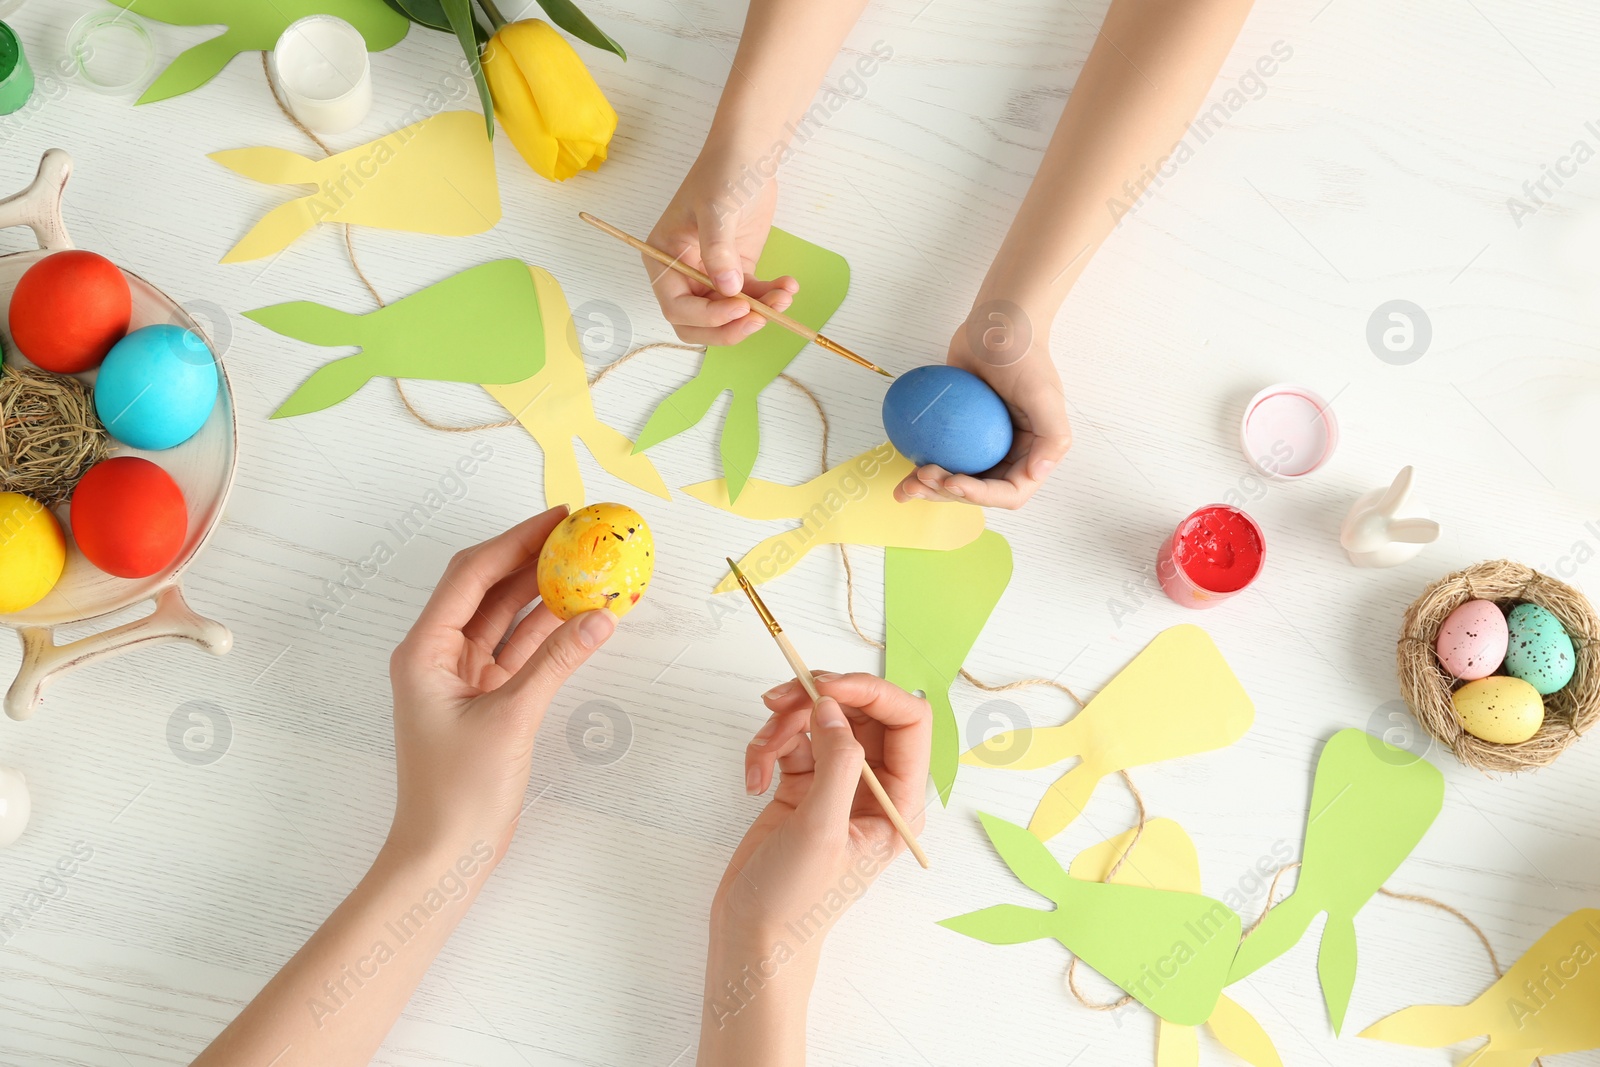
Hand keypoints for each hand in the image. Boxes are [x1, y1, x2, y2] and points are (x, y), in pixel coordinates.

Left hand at [386, 507, 616, 860]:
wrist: (444, 855)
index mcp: (425, 650)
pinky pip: (520, 652)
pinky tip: (584, 617)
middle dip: (533, 559)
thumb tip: (601, 616)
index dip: (515, 540)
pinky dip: (550, 634)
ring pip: (508, 619)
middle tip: (581, 535)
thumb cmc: (458, 794)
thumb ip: (557, 662)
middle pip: (489, 589)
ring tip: (590, 567)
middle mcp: (438, 656)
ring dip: (546, 595)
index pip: (472, 575)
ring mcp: (462, 678)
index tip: (558, 517)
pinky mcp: (486, 700)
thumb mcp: (512, 719)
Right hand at [646, 147, 797, 346]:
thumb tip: (727, 290)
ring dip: (757, 313)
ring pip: (728, 316)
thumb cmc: (723, 173)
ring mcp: (711, 274)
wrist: (749, 155)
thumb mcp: (717, 210)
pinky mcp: (736, 271)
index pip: (677, 307)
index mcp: (664, 259)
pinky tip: (788, 286)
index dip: (706, 317)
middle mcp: (683, 273)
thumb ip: (718, 251)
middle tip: (759, 320)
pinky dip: (769, 298)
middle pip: (698, 323)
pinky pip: (751, 298)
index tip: (738, 309)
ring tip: (784, 297)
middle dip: (728, 328)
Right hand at [717, 673, 931, 945]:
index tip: (825, 685)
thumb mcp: (822, 830)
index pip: (908, 721)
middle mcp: (875, 786)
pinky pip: (789, 741)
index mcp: (900, 800)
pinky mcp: (802, 785)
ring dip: (782, 727)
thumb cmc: (796, 901)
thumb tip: (833, 707)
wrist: (752, 935)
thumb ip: (836, 763)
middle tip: (776, 702)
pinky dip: (765, 749)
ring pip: (818, 720)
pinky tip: (753, 779)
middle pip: (858, 710)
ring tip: (759, 757)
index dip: (871, 691)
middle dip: (815, 701)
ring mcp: (837, 783)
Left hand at [894, 307, 1072, 509]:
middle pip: (976, 492)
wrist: (995, 325)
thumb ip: (1052, 437)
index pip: (1009, 492)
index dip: (980, 496)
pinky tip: (902, 470)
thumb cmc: (1022, 354)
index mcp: (1032, 454)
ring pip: (954, 480)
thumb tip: (1037, 474)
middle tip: (921, 478)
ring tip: (907, 484)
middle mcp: (1008, 455)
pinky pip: (939, 456)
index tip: (952, 480)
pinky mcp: (957, 434)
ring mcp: (980, 446)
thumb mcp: (1044, 393)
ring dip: (930, 488)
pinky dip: (920, 467)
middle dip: (947, 494)